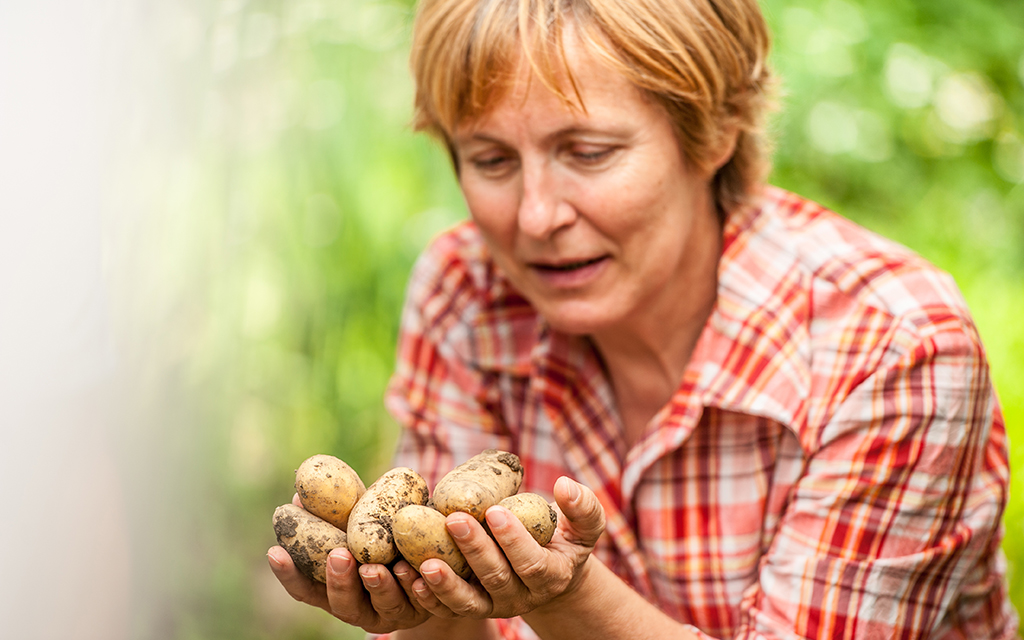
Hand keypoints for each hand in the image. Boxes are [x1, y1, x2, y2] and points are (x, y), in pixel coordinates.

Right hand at [267, 496, 457, 634]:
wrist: (437, 564)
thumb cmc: (387, 540)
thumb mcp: (362, 526)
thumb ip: (337, 516)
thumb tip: (300, 494)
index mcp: (338, 590)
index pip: (306, 590)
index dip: (289, 575)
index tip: (276, 551)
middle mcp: (361, 608)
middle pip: (343, 604)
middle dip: (339, 581)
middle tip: (338, 555)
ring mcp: (392, 612)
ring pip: (383, 605)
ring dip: (378, 586)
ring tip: (375, 567)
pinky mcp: (425, 608)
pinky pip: (420, 601)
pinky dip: (414, 586)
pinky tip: (410, 569)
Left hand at [410, 476, 604, 619]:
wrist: (549, 572)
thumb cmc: (563, 539)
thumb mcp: (584, 526)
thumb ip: (583, 507)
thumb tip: (565, 485)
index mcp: (550, 575)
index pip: (532, 563)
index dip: (513, 540)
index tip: (495, 511)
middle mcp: (521, 597)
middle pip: (496, 578)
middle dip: (474, 550)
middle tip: (454, 520)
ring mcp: (494, 605)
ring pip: (468, 602)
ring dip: (446, 584)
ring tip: (425, 562)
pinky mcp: (471, 607)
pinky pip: (448, 609)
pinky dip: (429, 598)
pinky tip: (410, 577)